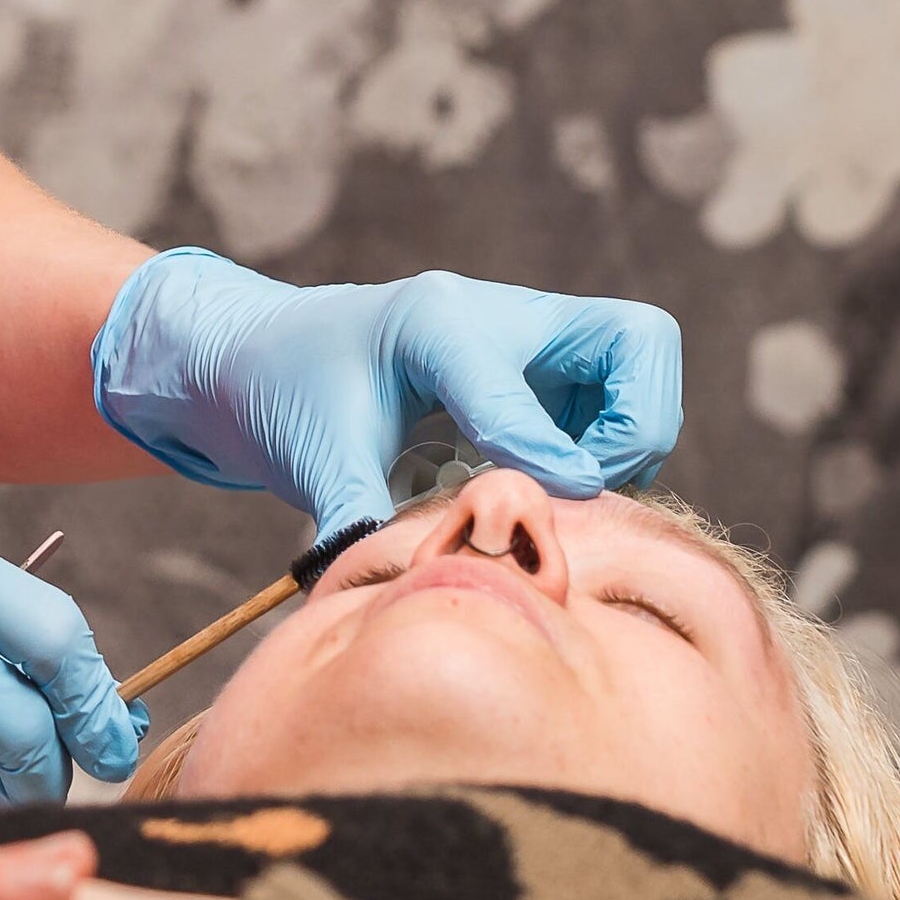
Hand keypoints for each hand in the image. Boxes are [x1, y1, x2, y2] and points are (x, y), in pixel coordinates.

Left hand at [88, 249, 682, 532]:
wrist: (260, 354)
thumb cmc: (282, 396)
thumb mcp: (312, 457)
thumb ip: (357, 516)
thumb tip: (411, 584)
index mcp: (436, 324)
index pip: (520, 391)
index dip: (545, 459)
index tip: (554, 511)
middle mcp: (496, 315)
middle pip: (636, 341)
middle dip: (634, 427)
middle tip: (578, 490)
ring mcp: (524, 336)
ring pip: (639, 368)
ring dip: (626, 440)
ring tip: (562, 496)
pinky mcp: (536, 367)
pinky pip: (614, 397)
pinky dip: (607, 445)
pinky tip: (551, 486)